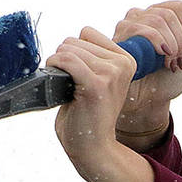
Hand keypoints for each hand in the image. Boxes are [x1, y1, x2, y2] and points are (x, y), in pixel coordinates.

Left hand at [47, 26, 135, 166]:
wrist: (93, 148)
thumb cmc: (88, 116)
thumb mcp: (97, 80)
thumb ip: (91, 59)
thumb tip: (68, 41)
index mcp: (126, 60)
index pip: (87, 33)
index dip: (74, 51)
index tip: (78, 75)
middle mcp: (122, 64)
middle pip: (75, 39)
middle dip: (65, 59)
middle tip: (71, 85)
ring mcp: (111, 74)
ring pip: (68, 49)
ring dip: (58, 65)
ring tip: (67, 88)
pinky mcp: (97, 85)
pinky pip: (66, 60)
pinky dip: (55, 67)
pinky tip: (60, 84)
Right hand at [113, 1, 181, 129]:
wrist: (145, 103)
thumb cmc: (166, 82)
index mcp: (160, 17)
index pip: (179, 7)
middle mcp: (143, 16)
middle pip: (170, 13)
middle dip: (181, 40)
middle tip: (178, 63)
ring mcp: (129, 24)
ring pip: (159, 20)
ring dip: (171, 45)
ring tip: (169, 65)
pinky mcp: (120, 36)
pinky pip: (144, 29)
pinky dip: (159, 44)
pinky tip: (160, 59)